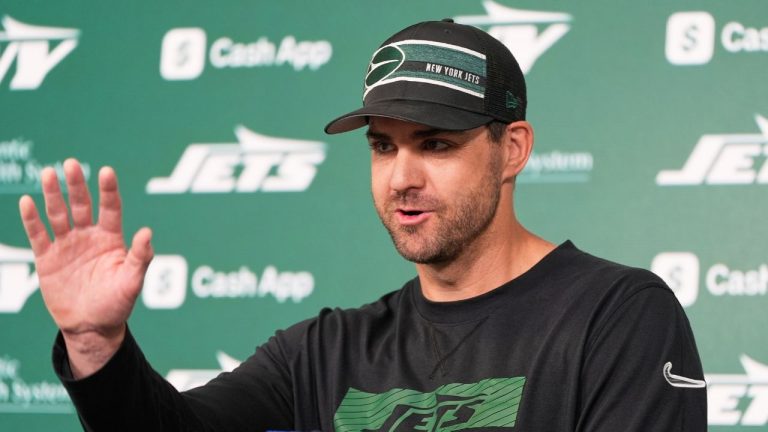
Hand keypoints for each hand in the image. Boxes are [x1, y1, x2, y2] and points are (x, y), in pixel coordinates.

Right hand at [18, 158, 152, 376]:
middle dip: (77, 185)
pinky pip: (39, 235)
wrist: (91, 327)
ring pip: (59, 214)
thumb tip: (147, 232)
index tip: (107, 171)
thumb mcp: (132, 282)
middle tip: (71, 164)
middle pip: (82, 204)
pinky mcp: (48, 258)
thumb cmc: (117, 304)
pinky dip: (32, 219)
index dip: (108, 190)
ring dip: (53, 195)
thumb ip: (140, 257)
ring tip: (48, 173)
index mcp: (111, 239)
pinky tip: (28, 201)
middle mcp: (89, 237)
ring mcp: (67, 245)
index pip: (110, 208)